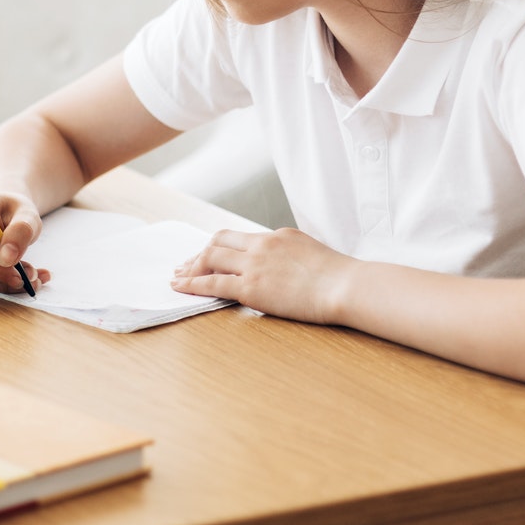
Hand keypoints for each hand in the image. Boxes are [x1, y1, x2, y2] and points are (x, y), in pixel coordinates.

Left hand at [171, 227, 357, 323]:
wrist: (346, 286)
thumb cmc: (338, 277)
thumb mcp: (310, 254)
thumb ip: (289, 256)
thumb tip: (281, 267)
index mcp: (276, 236)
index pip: (238, 237)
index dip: (217, 246)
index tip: (206, 254)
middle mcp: (262, 245)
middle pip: (218, 242)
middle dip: (198, 254)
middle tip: (185, 265)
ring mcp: (255, 265)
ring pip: (210, 258)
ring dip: (191, 268)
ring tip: (178, 277)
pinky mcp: (252, 288)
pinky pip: (213, 284)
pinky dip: (192, 284)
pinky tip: (180, 287)